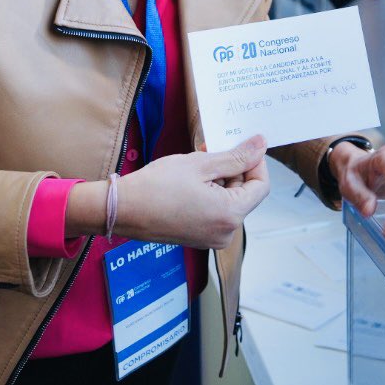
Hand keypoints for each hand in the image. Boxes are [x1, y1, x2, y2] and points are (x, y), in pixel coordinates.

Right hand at [116, 136, 269, 248]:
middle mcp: (226, 232)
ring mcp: (212, 238)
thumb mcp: (201, 164)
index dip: (255, 163)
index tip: (242, 146)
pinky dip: (211, 193)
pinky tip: (193, 179)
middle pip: (246, 194)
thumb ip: (236, 157)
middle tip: (213, 150)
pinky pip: (216, 211)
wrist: (122, 209)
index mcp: (230, 215)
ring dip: (221, 179)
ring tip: (199, 163)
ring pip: (230, 201)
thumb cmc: (157, 186)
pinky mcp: (199, 237)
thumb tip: (261, 146)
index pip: (261, 186)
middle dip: (234, 169)